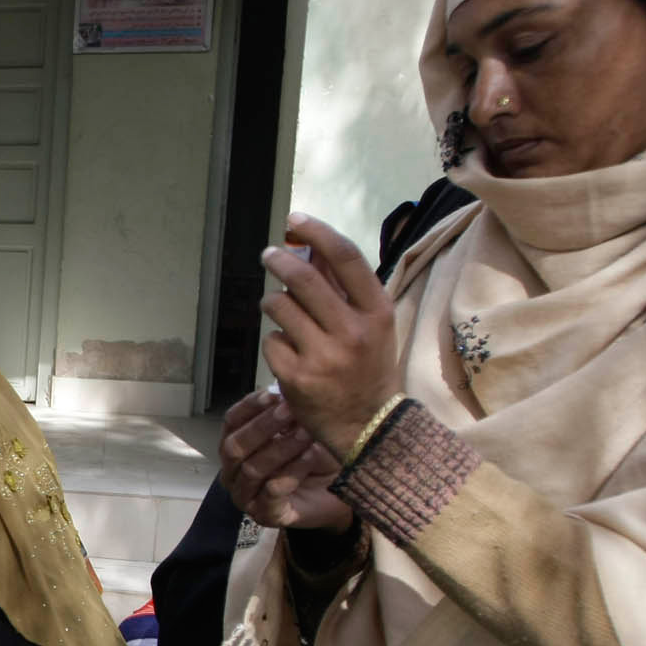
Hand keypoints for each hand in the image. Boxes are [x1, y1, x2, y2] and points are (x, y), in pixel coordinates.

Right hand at [219, 390, 352, 531]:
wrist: (338, 495)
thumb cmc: (314, 458)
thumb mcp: (300, 428)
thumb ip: (287, 412)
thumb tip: (284, 386)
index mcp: (236, 447)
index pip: (231, 422)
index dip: (249, 406)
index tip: (274, 394)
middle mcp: (233, 472)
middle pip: (233, 447)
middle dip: (263, 426)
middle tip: (290, 411)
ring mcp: (246, 497)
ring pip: (252, 469)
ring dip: (281, 448)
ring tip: (306, 433)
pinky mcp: (265, 515)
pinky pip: (271, 492)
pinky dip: (291, 472)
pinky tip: (310, 457)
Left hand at [260, 214, 402, 456]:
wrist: (368, 425)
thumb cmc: (367, 367)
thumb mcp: (371, 326)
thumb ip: (344, 289)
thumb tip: (311, 246)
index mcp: (377, 312)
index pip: (346, 258)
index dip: (317, 233)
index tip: (295, 220)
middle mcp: (352, 331)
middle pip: (304, 278)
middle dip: (279, 261)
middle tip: (268, 255)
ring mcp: (323, 355)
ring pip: (279, 307)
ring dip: (271, 302)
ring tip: (278, 309)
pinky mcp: (296, 376)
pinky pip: (270, 341)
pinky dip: (274, 341)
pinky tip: (288, 352)